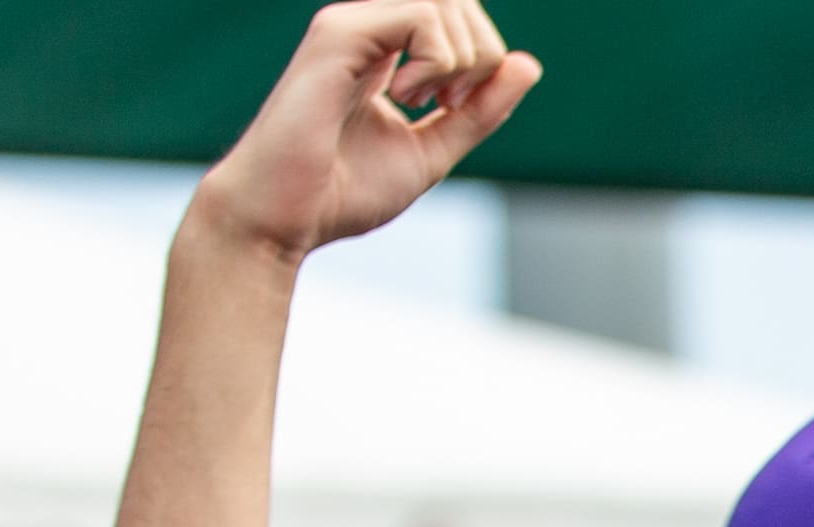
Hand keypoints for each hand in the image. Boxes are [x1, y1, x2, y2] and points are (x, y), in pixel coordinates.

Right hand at [188, 0, 540, 269]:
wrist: (284, 217)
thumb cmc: (342, 191)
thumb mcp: (433, 149)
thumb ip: (479, 112)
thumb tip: (529, 64)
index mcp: (384, 50)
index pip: (457, 17)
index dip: (483, 56)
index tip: (457, 108)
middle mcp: (366, 27)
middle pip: (457, 0)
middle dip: (481, 53)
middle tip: (451, 106)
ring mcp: (351, 24)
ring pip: (444, 1)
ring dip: (462, 59)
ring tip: (429, 104)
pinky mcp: (339, 32)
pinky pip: (421, 14)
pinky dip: (436, 61)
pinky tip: (406, 96)